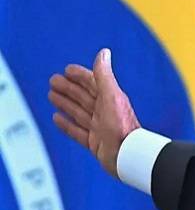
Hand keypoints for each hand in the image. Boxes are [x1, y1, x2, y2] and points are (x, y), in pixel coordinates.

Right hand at [48, 48, 140, 176]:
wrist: (127, 156)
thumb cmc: (122, 127)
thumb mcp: (112, 96)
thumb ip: (105, 75)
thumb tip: (104, 53)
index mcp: (111, 100)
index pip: (93, 83)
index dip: (80, 75)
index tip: (67, 70)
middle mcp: (105, 113)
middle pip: (83, 96)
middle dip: (68, 88)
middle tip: (53, 81)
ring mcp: (100, 128)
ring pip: (78, 112)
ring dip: (65, 103)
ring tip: (52, 95)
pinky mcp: (95, 143)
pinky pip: (77, 131)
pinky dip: (66, 124)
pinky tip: (57, 118)